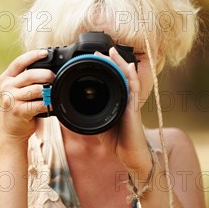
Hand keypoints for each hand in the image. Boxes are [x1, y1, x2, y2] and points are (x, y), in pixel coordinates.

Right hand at [0, 50, 54, 142]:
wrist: (11, 130)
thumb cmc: (19, 106)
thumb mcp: (17, 89)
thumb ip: (26, 78)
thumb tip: (49, 68)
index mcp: (6, 78)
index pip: (19, 62)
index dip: (33, 55)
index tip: (45, 53)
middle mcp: (7, 87)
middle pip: (30, 75)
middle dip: (46, 74)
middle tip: (55, 77)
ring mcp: (11, 99)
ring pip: (36, 89)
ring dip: (49, 90)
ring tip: (54, 91)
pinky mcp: (18, 112)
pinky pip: (38, 104)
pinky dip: (48, 104)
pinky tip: (52, 104)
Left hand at [97, 48, 150, 173]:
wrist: (131, 156)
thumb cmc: (118, 141)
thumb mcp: (100, 124)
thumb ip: (91, 114)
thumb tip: (74, 108)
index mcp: (117, 100)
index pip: (112, 79)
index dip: (105, 67)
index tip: (94, 58)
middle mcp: (125, 97)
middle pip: (120, 73)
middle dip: (110, 61)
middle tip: (99, 51)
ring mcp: (131, 101)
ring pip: (127, 76)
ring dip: (120, 63)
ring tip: (112, 52)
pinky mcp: (135, 107)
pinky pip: (134, 88)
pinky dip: (131, 76)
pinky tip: (129, 67)